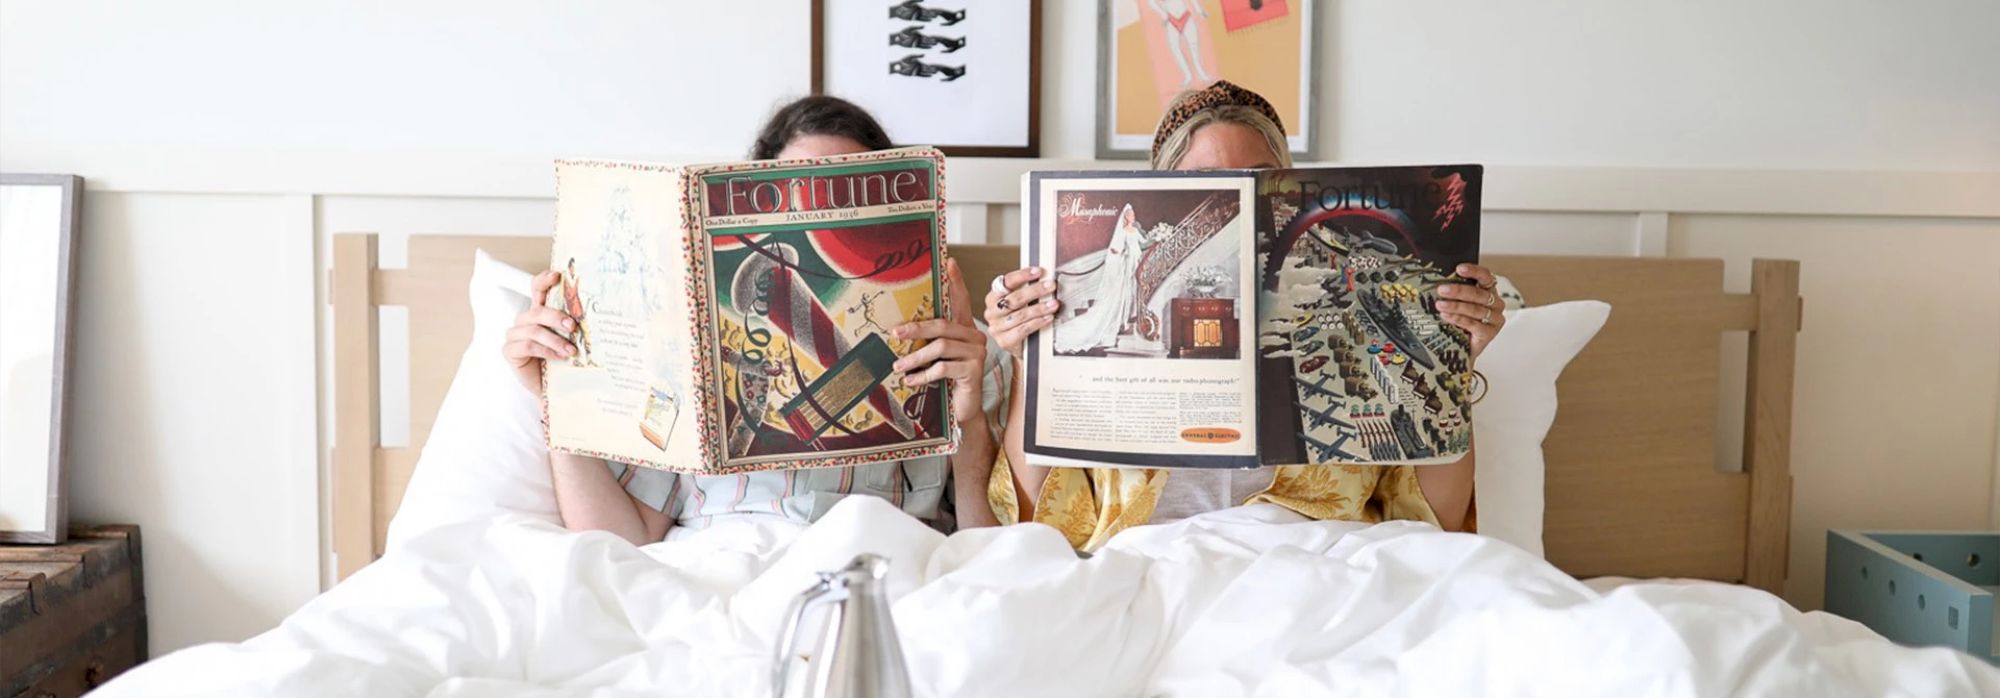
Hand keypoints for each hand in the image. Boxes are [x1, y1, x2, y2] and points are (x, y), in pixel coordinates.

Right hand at [502, 270, 576, 394]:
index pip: (537, 289)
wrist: (555, 390)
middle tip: (573, 326)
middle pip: (536, 311)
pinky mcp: (510, 351)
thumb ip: (574, 327)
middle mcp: (525, 321)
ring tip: (571, 350)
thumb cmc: (563, 362)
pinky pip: (526, 345)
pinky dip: (545, 351)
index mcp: (540, 313)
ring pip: (533, 329)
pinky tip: (559, 358)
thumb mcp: (571, 341)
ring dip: (554, 339)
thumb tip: (594, 314)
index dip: (544, 280)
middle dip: (556, 317)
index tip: (557, 275)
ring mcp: (515, 335)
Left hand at [891, 259, 988, 425]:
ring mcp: (977, 353)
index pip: (961, 300)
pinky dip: (924, 374)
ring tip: (898, 366)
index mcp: (965, 329)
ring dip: (915, 357)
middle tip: (894, 333)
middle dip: (916, 328)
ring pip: (941, 347)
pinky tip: (911, 380)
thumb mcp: (935, 357)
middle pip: (943, 325)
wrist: (962, 410)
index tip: (949, 262)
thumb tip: (899, 328)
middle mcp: (974, 337)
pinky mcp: (974, 370)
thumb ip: (928, 341)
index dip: (956, 281)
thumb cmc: (946, 381)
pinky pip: (944, 367)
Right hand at [982, 266, 1059, 360]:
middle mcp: (992, 311)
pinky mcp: (1004, 341)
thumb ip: (1026, 290)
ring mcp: (996, 327)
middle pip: (1014, 299)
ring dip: (1040, 308)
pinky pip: (1023, 329)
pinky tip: (1048, 318)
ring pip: (1020, 315)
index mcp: (993, 297)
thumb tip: (1044, 278)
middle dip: (1035, 291)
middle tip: (1051, 286)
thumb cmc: (1019, 320)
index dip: (1022, 275)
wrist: (1020, 345)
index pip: (1006, 282)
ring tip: (1053, 304)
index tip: (1038, 272)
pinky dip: (1037, 323)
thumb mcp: (1020, 303)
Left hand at [1436, 263, 1505, 359]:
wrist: (1462, 347)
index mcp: (1488, 291)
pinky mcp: (1490, 333)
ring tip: (1440, 305)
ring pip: (1475, 309)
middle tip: (1442, 289)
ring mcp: (1494, 319)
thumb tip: (1438, 282)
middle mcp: (1495, 303)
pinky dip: (1458, 319)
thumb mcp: (1457, 303)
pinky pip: (1474, 324)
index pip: (1485, 276)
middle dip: (1458, 290)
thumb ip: (1454, 293)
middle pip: (1478, 294)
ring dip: (1455, 306)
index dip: (1474, 271)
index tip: (1459, 269)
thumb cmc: (1460, 322)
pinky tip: (1447, 316)